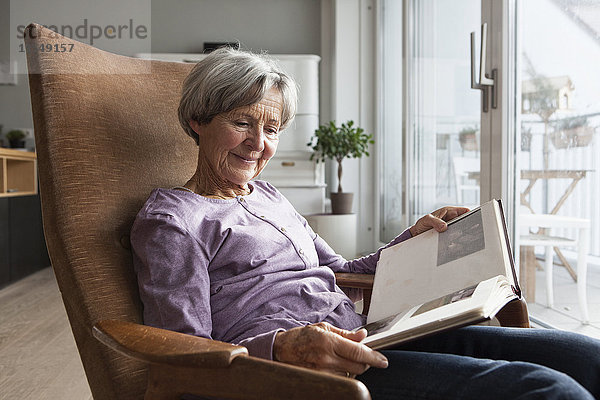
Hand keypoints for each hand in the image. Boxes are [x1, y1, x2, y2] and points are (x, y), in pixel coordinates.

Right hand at [273, 322, 387, 376]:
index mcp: (329, 342)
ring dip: (351, 367)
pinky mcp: (319, 380)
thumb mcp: (324, 328)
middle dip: (364, 361)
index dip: (374, 357)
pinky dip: (342, 373)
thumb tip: (363, 335)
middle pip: (358, 366)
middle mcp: (326, 359)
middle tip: (360, 355)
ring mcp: (322, 372)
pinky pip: (340, 379)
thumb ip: (346, 334)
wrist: (280, 350)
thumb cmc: (301, 337)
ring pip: (350, 374)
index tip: (383, 361)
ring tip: (339, 358)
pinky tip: (334, 365)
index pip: (359, 352)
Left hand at [409, 206, 469, 236]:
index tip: (473, 221)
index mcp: (449, 211)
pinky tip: (454, 245)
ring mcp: (451, 228)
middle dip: (467, 227)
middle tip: (467, 233)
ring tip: (460, 240)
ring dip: (462, 236)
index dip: (471, 215)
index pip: (464, 211)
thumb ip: (435, 222)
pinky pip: (456, 239)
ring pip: (462, 231)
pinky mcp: (449, 236)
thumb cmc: (421, 224)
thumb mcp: (426, 220)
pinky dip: (457, 242)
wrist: (416, 234)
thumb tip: (444, 226)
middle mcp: (452, 220)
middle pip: (465, 222)